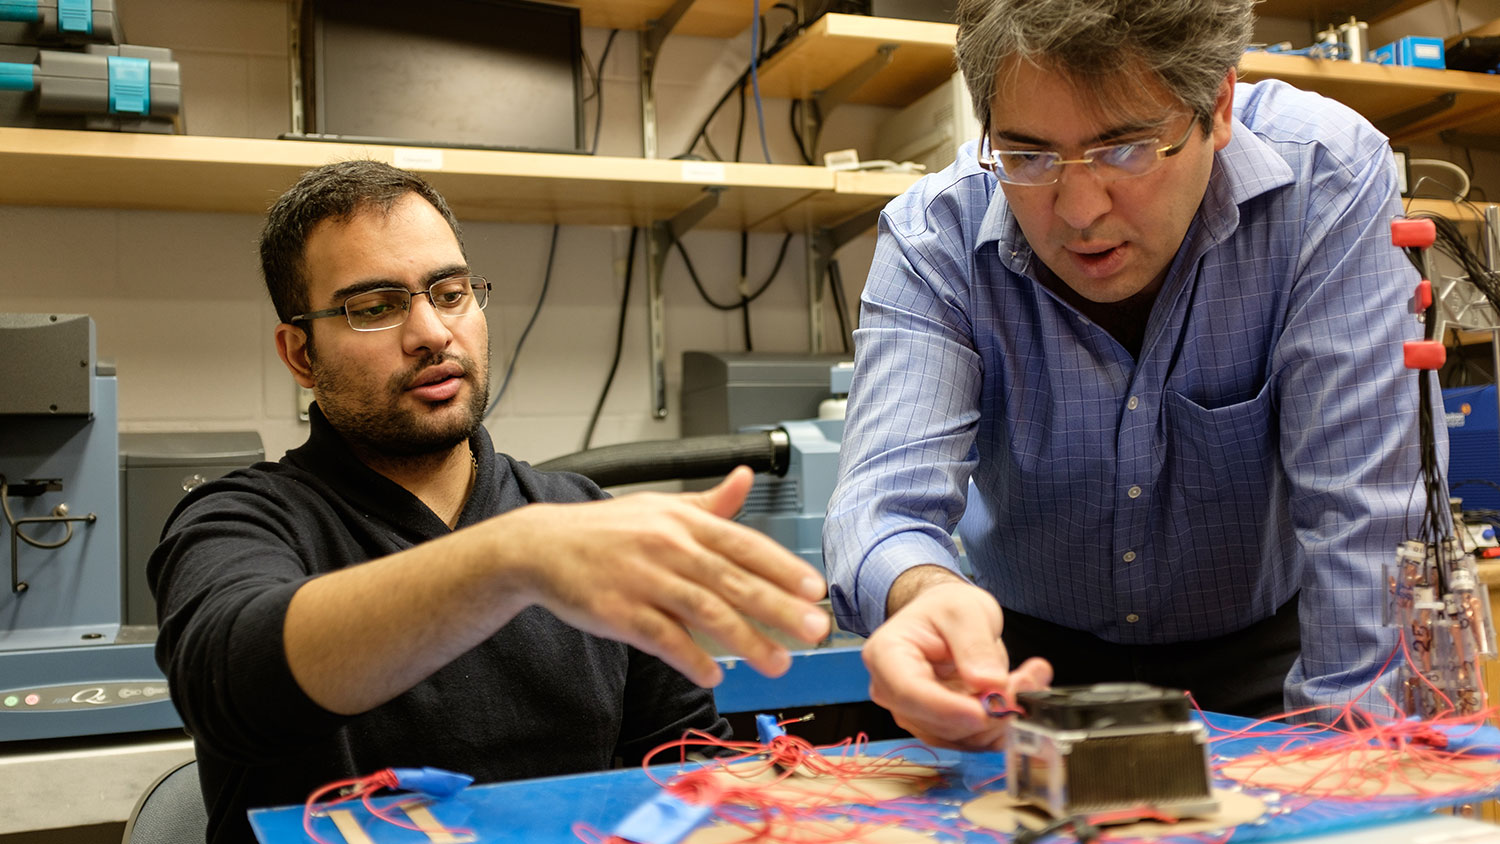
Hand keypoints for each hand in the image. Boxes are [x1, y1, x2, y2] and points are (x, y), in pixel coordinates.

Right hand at [501, 466, 829, 687]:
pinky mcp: (620, 612)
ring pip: (707, 613)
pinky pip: (665, 639)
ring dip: (748, 642)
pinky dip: (692, 659)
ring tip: (778, 663)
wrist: (542, 546)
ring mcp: (644, 580)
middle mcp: (669, 546)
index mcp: (683, 520)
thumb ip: (709, 503)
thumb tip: (746, 478)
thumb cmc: (607, 530)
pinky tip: (714, 674)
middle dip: (780, 608)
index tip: (815, 588)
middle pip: (735, 581)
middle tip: (815, 629)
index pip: (745, 544)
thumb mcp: (660, 507)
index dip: (783, 568)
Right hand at [864, 578, 1051, 749]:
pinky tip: (1021, 691)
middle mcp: (893, 693)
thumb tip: (990, 685)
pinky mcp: (941, 729)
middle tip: (1028, 677)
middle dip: (988, 709)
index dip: (949, 708)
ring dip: (1002, 715)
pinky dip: (1004, 723)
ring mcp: (916, 715)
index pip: (909, 692)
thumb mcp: (965, 611)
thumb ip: (975, 645)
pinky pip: (975, 740)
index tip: (987, 711)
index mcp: (887, 656)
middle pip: (938, 722)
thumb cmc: (946, 608)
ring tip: (1030, 676)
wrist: (945, 619)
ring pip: (961, 737)